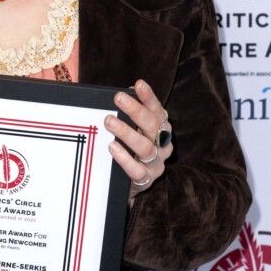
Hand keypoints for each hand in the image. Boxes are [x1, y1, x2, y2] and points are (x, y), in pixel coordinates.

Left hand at [104, 79, 173, 203]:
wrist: (128, 185)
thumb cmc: (129, 152)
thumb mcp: (130, 132)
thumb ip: (126, 117)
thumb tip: (120, 94)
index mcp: (160, 131)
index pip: (157, 111)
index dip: (149, 98)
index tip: (138, 84)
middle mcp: (162, 146)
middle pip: (152, 126)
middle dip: (135, 110)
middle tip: (118, 98)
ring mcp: (155, 164)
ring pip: (145, 147)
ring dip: (126, 132)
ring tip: (109, 121)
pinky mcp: (145, 180)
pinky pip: (136, 170)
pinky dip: (124, 158)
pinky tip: (112, 147)